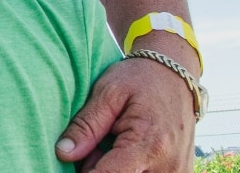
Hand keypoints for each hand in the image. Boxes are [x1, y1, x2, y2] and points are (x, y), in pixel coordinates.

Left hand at [55, 57, 195, 171]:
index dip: (85, 171)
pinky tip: (126, 150)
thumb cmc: (140, 79)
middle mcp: (168, 167)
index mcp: (148, 145)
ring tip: (113, 141)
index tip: (72, 161)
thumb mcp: (107, 92)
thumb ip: (86, 125)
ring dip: (114, 168)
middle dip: (98, 166)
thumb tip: (63, 154)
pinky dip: (130, 168)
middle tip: (96, 142)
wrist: (176, 76)